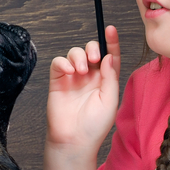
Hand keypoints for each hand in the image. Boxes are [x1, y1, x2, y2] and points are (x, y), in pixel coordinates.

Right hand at [46, 25, 120, 149]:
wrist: (74, 140)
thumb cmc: (94, 125)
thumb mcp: (110, 100)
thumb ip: (110, 76)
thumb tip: (108, 56)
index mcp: (105, 80)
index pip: (110, 56)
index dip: (111, 42)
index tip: (111, 29)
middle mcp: (90, 77)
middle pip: (91, 50)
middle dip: (93, 47)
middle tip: (93, 58)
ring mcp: (73, 78)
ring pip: (75, 53)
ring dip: (78, 56)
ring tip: (80, 71)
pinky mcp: (58, 81)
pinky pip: (59, 62)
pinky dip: (63, 62)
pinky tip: (69, 72)